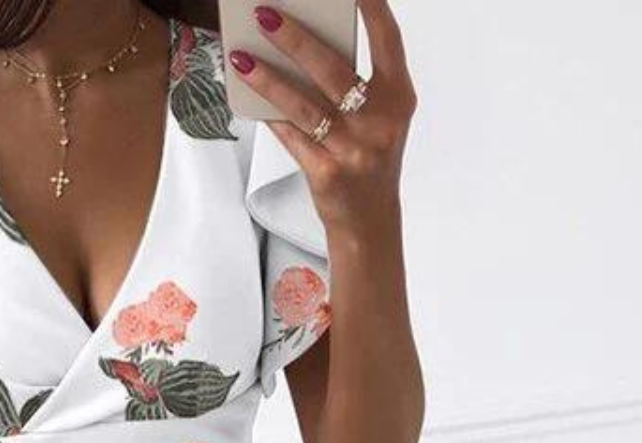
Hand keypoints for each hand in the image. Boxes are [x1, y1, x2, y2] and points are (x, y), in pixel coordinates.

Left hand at [230, 1, 415, 245]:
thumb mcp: (377, 117)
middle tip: (266, 14)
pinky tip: (249, 95)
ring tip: (242, 56)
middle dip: (295, 38)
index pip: (387, 38)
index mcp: (399, 97)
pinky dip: (269, 114)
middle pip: (332, 69)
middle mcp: (380, 121)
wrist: (369, 221)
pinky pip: (291, 136)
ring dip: (268, 77)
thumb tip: (303, 44)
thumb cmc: (369, 158)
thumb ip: (354, 81)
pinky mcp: (327, 173)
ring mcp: (354, 150)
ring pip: (303, 104)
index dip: (371, 5)